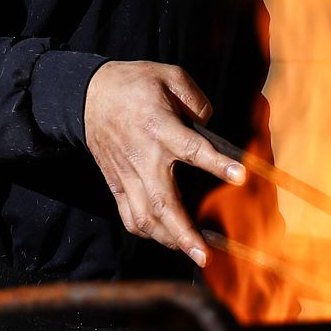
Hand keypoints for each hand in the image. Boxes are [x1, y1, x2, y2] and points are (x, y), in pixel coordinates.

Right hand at [83, 60, 245, 264]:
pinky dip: (146, 232)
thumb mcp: (170, 75)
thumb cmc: (134, 84)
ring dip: (169, 239)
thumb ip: (196, 100)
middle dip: (185, 232)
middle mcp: (143, 157)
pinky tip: (165, 238)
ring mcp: (127, 175)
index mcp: (160, 127)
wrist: (89, 94)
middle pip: (164, 203)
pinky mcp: (116, 184)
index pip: (192, 149)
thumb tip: (209, 124)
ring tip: (193, 253)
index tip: (241, 176)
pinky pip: (129, 216)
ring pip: (145, 217)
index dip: (217, 164)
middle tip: (205, 255)